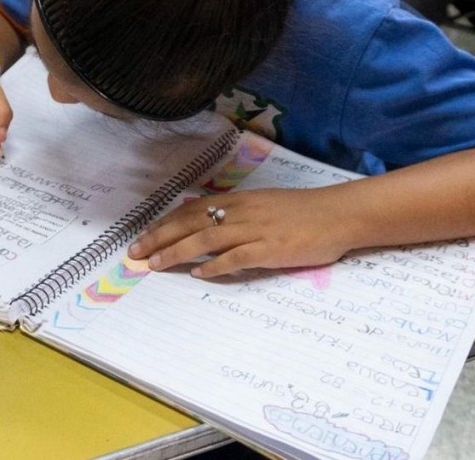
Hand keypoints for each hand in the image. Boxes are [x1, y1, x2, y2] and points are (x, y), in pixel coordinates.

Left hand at [127, 189, 353, 277]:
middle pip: (191, 222)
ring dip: (177, 251)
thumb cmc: (303, 212)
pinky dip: (215, 265)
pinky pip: (237, 257)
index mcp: (239, 200)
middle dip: (159, 237)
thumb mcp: (263, 205)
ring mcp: (255, 230)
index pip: (191, 209)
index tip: (143, 235)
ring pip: (206, 238)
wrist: (338, 214)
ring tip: (156, 264)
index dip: (165, 223)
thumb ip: (236, 214)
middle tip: (135, 253)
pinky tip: (199, 274)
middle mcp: (241, 212)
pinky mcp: (271, 248)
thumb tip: (207, 223)